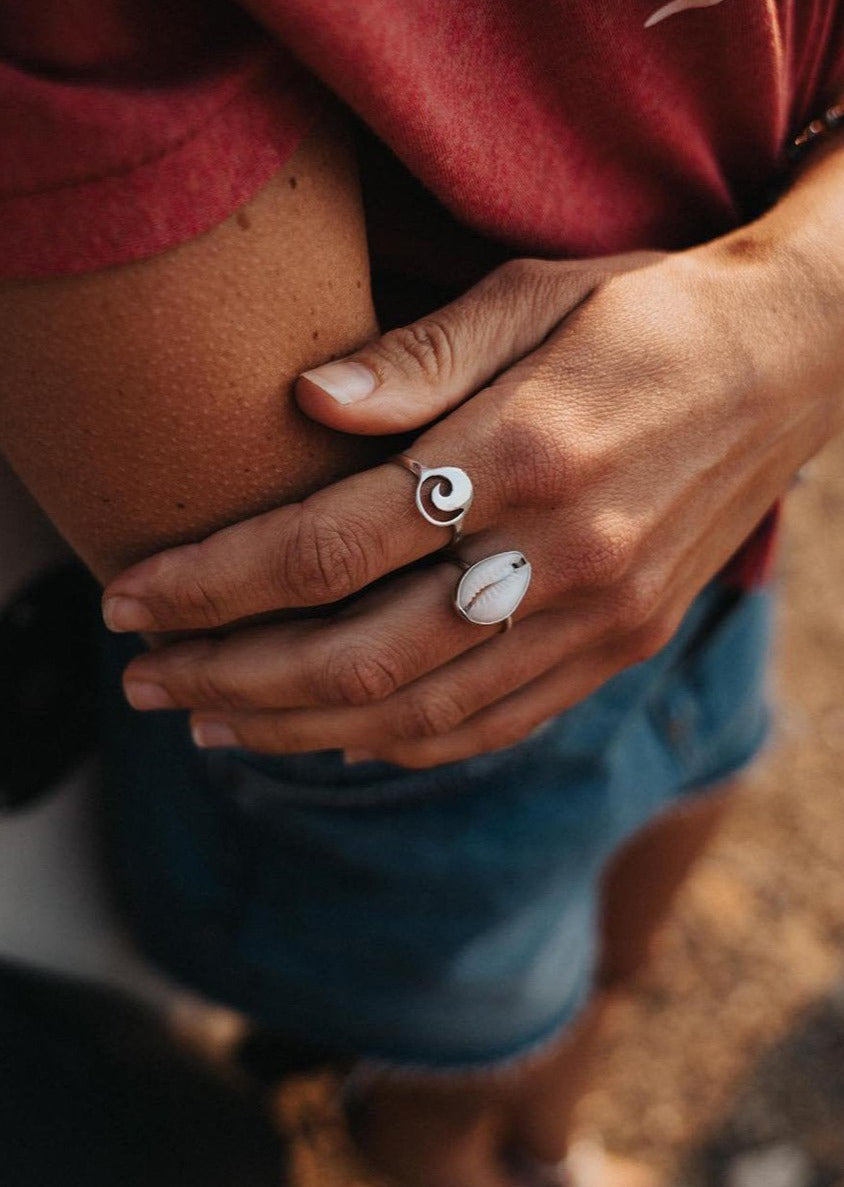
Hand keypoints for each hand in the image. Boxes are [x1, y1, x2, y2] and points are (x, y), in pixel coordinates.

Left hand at [101, 241, 838, 767]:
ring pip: (418, 711)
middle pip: (358, 655)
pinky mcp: (622, 647)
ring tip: (210, 726)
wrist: (791, 363)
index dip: (213, 583)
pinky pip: (492, 724)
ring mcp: (600, 618)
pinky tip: (332, 737)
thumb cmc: (648, 312)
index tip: (131, 597)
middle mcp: (563, 555)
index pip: (327, 548)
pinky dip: (397, 743)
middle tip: (145, 682)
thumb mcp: (536, 291)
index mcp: (524, 453)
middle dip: (230, 678)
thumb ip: (421, 354)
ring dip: (297, 730)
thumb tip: (305, 399)